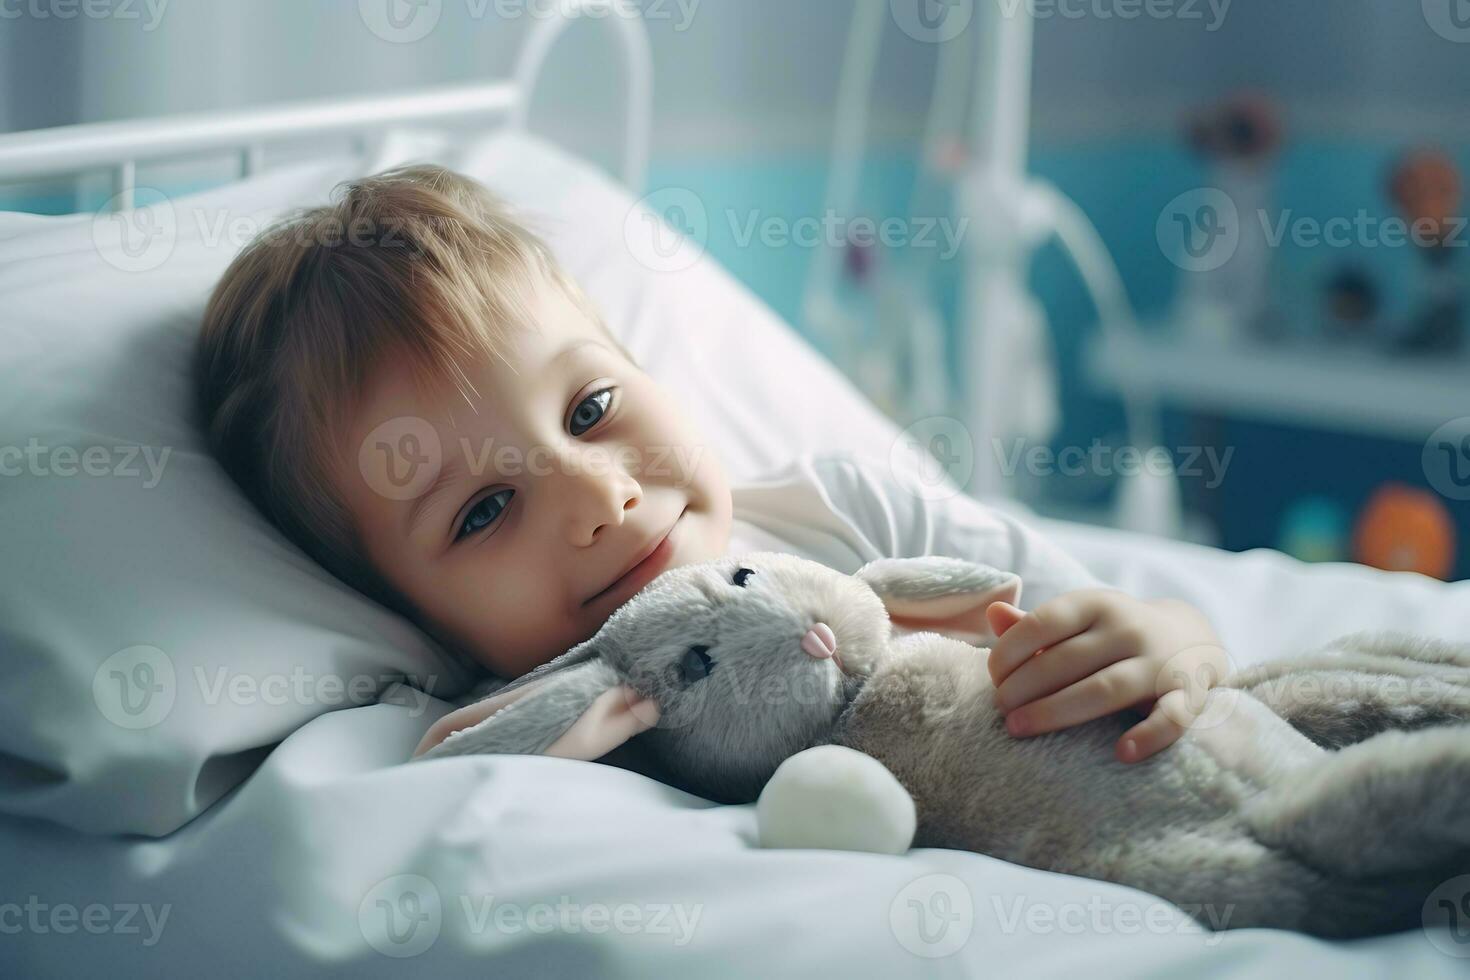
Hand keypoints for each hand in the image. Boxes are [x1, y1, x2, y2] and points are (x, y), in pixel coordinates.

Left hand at [984, 590, 1228, 763]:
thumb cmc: (1116, 635)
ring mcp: (1160, 662)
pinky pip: (1172, 717)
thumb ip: (1036, 624)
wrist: (1194, 638)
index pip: (1044, 623)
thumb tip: (993, 613)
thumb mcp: (1081, 620)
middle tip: (999, 708)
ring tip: (1018, 728)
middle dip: (1024, 686)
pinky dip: (1149, 735)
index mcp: (1097, 604)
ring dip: (1056, 710)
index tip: (993, 677)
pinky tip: (1121, 752)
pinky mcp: (1189, 694)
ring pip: (1105, 689)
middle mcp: (1129, 628)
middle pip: (1067, 660)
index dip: (1009, 651)